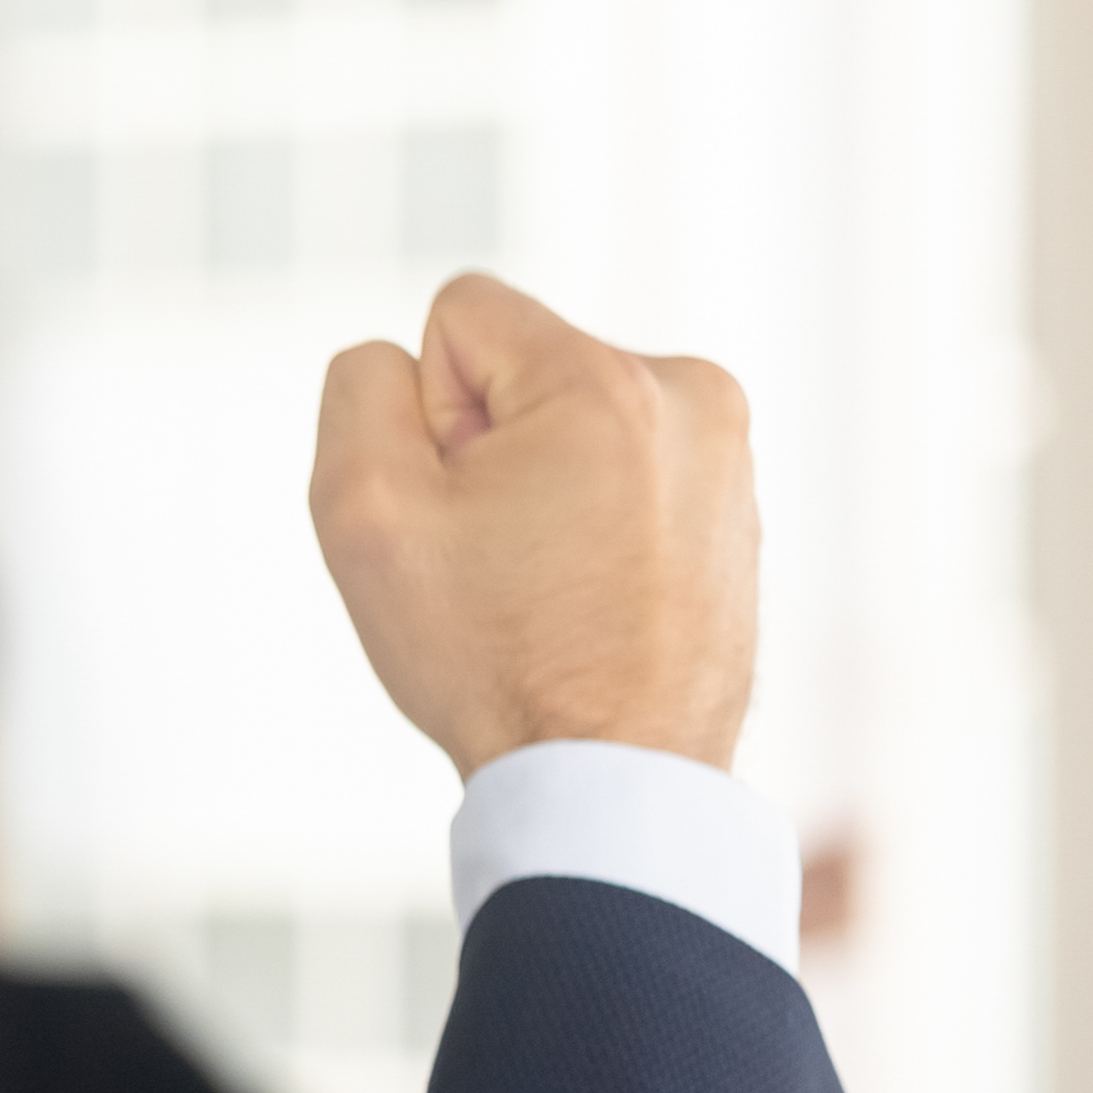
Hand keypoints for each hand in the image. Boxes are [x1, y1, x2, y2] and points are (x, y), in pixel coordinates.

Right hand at [308, 274, 757, 775]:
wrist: (611, 778)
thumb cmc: (490, 655)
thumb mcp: (364, 510)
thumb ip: (358, 388)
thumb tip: (404, 362)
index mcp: (606, 381)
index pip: (459, 314)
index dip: (426, 413)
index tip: (461, 507)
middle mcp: (689, 394)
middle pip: (520, 369)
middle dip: (487, 448)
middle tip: (500, 560)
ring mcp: (725, 453)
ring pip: (570, 422)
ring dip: (538, 487)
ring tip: (546, 585)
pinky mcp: (734, 504)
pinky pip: (622, 473)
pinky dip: (590, 521)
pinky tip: (587, 599)